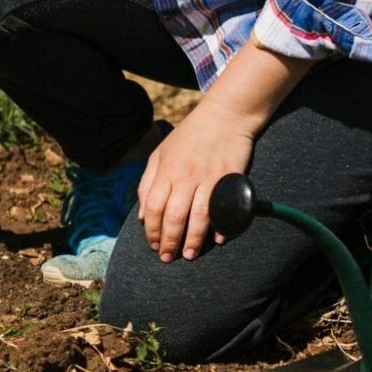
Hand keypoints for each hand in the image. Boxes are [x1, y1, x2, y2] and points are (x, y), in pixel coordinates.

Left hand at [137, 99, 254, 261]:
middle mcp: (185, 176)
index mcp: (165, 171)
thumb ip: (147, 183)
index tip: (153, 245)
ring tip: (189, 255)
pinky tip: (218, 239)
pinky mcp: (230, 177)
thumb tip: (141, 215)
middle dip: (169, 241)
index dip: (151, 230)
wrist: (225, 114)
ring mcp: (209, 177)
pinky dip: (222, 225)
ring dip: (193, 239)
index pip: (152, 208)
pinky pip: (224, 206)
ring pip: (198, 216)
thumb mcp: (159, 154)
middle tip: (167, 257)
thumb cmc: (189, 136)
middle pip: (173, 216)